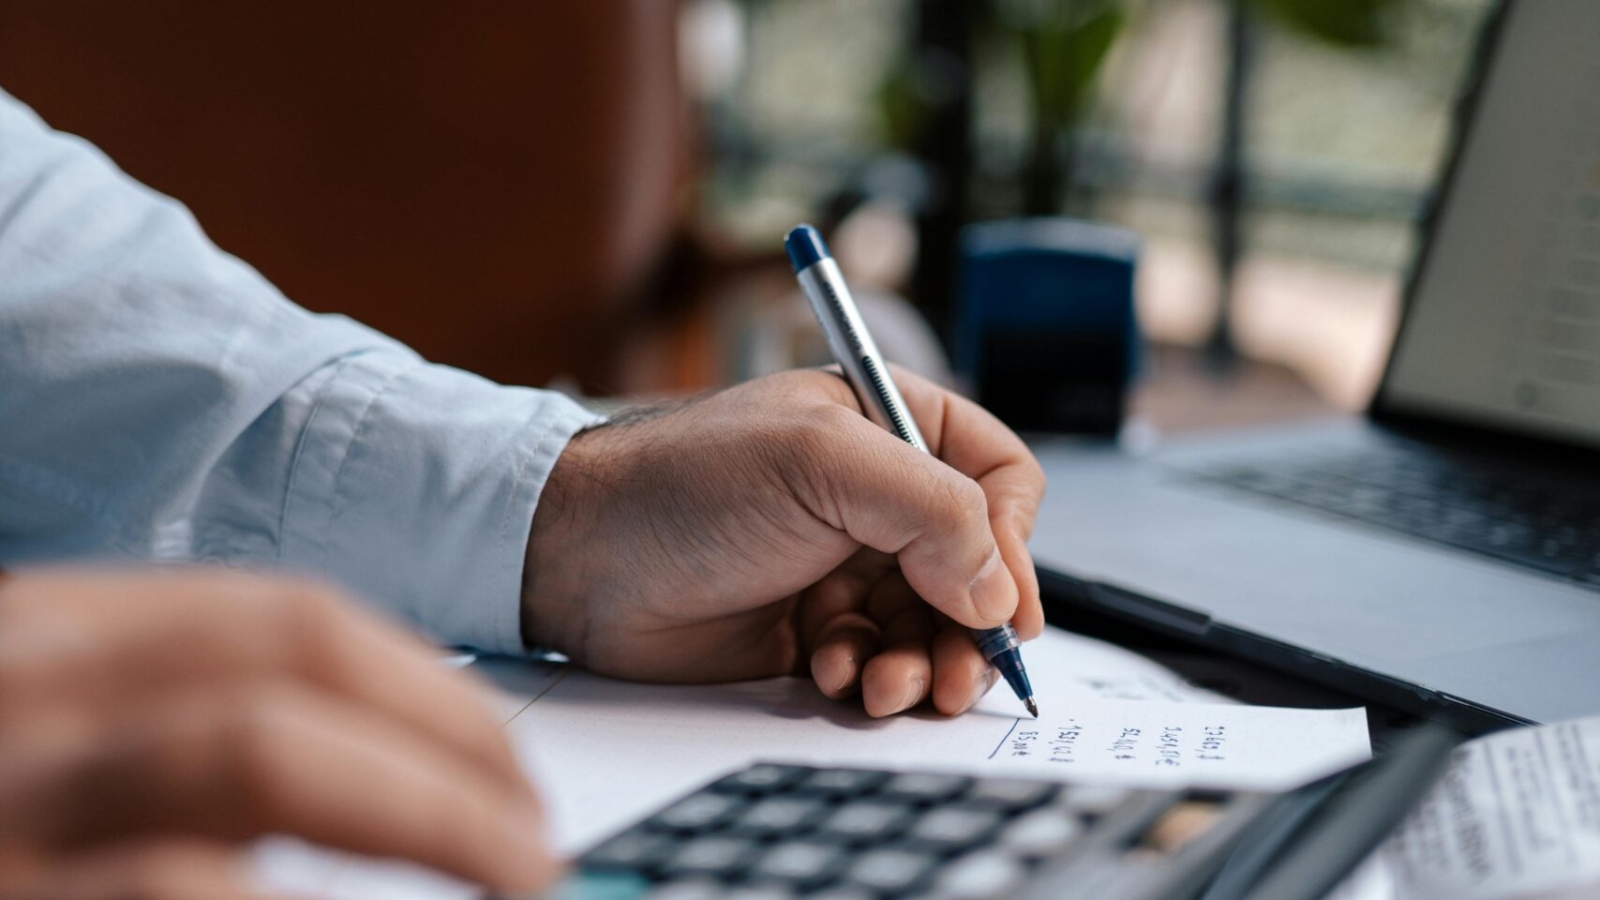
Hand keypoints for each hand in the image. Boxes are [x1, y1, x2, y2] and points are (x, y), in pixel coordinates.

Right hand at [0, 568, 557, 898]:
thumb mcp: (55, 740)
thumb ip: (181, 727)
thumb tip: (398, 773)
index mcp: (42, 636)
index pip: (290, 623)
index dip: (433, 694)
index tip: (507, 764)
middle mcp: (13, 699)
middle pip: (294, 692)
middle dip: (452, 765)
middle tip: (534, 845)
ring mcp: (0, 814)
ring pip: (260, 772)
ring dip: (426, 827)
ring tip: (515, 884)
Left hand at [524, 366, 1045, 717]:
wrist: (577, 556)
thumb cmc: (685, 482)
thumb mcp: (821, 464)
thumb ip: (931, 511)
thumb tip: (997, 592)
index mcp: (889, 429)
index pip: (997, 480)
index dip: (1013, 543)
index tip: (1004, 606)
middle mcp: (875, 498)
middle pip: (975, 570)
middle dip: (969, 628)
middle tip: (955, 675)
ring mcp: (844, 565)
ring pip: (929, 628)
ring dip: (920, 663)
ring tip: (883, 684)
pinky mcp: (811, 628)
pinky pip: (875, 662)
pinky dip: (866, 678)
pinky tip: (828, 673)